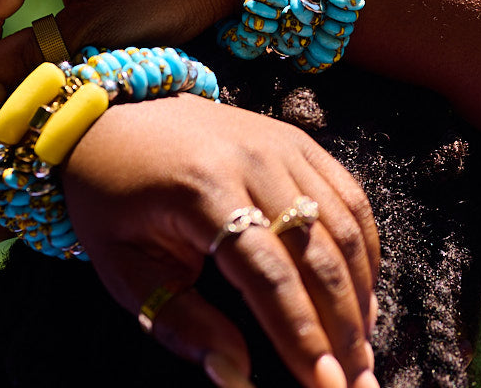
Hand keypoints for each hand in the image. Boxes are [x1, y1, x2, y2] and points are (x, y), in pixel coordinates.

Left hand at [62, 94, 379, 387]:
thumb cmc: (116, 199)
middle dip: (343, 326)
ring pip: (344, 227)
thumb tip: (234, 376)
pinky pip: (349, 198)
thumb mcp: (126, 268)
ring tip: (363, 349)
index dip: (301, 334)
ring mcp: (284, 146)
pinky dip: (365, 251)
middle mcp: (254, 160)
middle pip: (318, 253)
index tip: (323, 385)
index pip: (268, 275)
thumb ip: (181, 323)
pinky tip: (364, 294)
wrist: (119, 119)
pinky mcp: (300, 142)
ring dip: (362, 295)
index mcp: (203, 190)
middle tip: (356, 382)